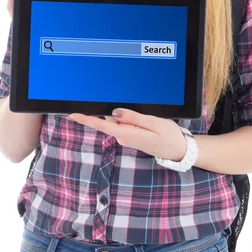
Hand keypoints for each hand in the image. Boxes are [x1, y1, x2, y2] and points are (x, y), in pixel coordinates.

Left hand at [69, 108, 186, 160]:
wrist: (179, 151)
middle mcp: (124, 136)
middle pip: (110, 119)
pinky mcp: (132, 136)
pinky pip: (125, 123)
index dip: (86, 119)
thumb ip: (133, 117)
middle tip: (119, 101)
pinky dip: (128, 117)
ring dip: (123, 113)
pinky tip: (141, 116)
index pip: (102, 125)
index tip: (72, 115)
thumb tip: (114, 112)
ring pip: (118, 120)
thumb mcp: (154, 123)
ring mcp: (128, 137)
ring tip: (141, 112)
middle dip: (111, 109)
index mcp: (128, 134)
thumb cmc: (169, 137)